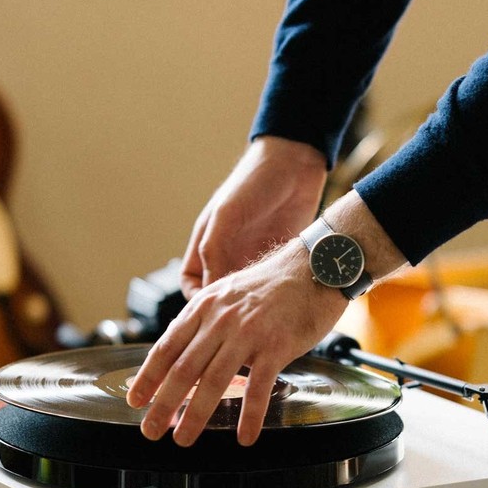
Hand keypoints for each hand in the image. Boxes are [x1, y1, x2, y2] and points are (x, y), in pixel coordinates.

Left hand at [126, 240, 346, 445]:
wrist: (314, 267)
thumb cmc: (273, 284)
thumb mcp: (227, 293)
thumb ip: (205, 320)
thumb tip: (183, 350)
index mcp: (204, 307)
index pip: (167, 346)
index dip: (148, 377)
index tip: (135, 400)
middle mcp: (220, 320)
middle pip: (184, 369)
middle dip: (163, 404)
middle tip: (151, 430)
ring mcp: (248, 333)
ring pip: (213, 381)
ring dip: (195, 415)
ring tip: (184, 438)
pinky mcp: (276, 346)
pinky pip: (259, 388)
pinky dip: (250, 416)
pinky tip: (245, 436)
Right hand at [179, 136, 327, 297]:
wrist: (295, 165)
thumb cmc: (253, 183)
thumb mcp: (226, 215)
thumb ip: (213, 250)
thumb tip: (210, 289)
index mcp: (207, 243)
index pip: (192, 283)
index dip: (195, 301)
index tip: (209, 311)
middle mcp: (228, 254)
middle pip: (219, 294)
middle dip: (225, 310)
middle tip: (238, 322)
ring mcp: (253, 258)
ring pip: (246, 294)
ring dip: (250, 305)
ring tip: (259, 313)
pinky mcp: (277, 258)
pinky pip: (270, 285)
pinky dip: (271, 295)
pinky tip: (278, 300)